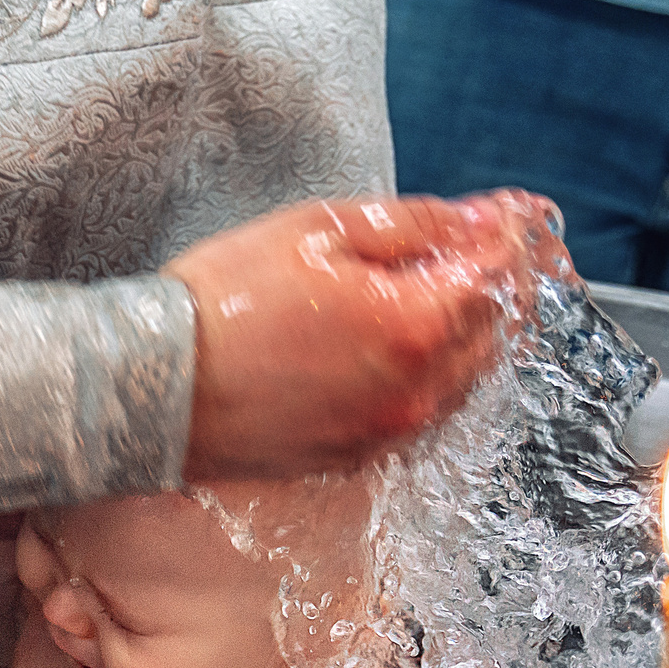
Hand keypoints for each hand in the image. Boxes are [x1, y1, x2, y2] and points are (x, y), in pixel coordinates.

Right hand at [165, 193, 541, 480]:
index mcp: (416, 326)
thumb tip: (477, 222)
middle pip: (498, 331)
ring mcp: (392, 431)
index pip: (500, 274)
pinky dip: (438, 372)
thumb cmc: (225, 301)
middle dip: (504, 282)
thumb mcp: (319, 229)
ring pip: (468, 377)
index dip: (513, 235)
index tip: (513, 212)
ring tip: (454, 286)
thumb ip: (414, 225)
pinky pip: (427, 411)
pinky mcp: (362, 455)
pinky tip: (412, 341)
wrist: (155, 388)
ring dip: (474, 330)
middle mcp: (418, 391)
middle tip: (492, 244)